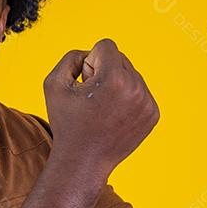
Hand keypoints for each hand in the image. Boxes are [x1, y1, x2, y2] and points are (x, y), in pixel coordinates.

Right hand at [43, 39, 159, 179]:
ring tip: (103, 108)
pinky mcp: (153, 114)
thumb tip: (90, 54)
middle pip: (121, 59)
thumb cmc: (66, 123)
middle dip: (104, 72)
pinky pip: (139, 91)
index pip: (106, 46)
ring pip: (131, 74)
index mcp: (114, 79)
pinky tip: (113, 116)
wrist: (83, 161)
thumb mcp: (53, 84)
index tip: (85, 83)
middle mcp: (136, 88)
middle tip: (92, 98)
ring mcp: (147, 103)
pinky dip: (126, 98)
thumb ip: (71, 57)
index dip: (89, 62)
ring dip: (116, 85)